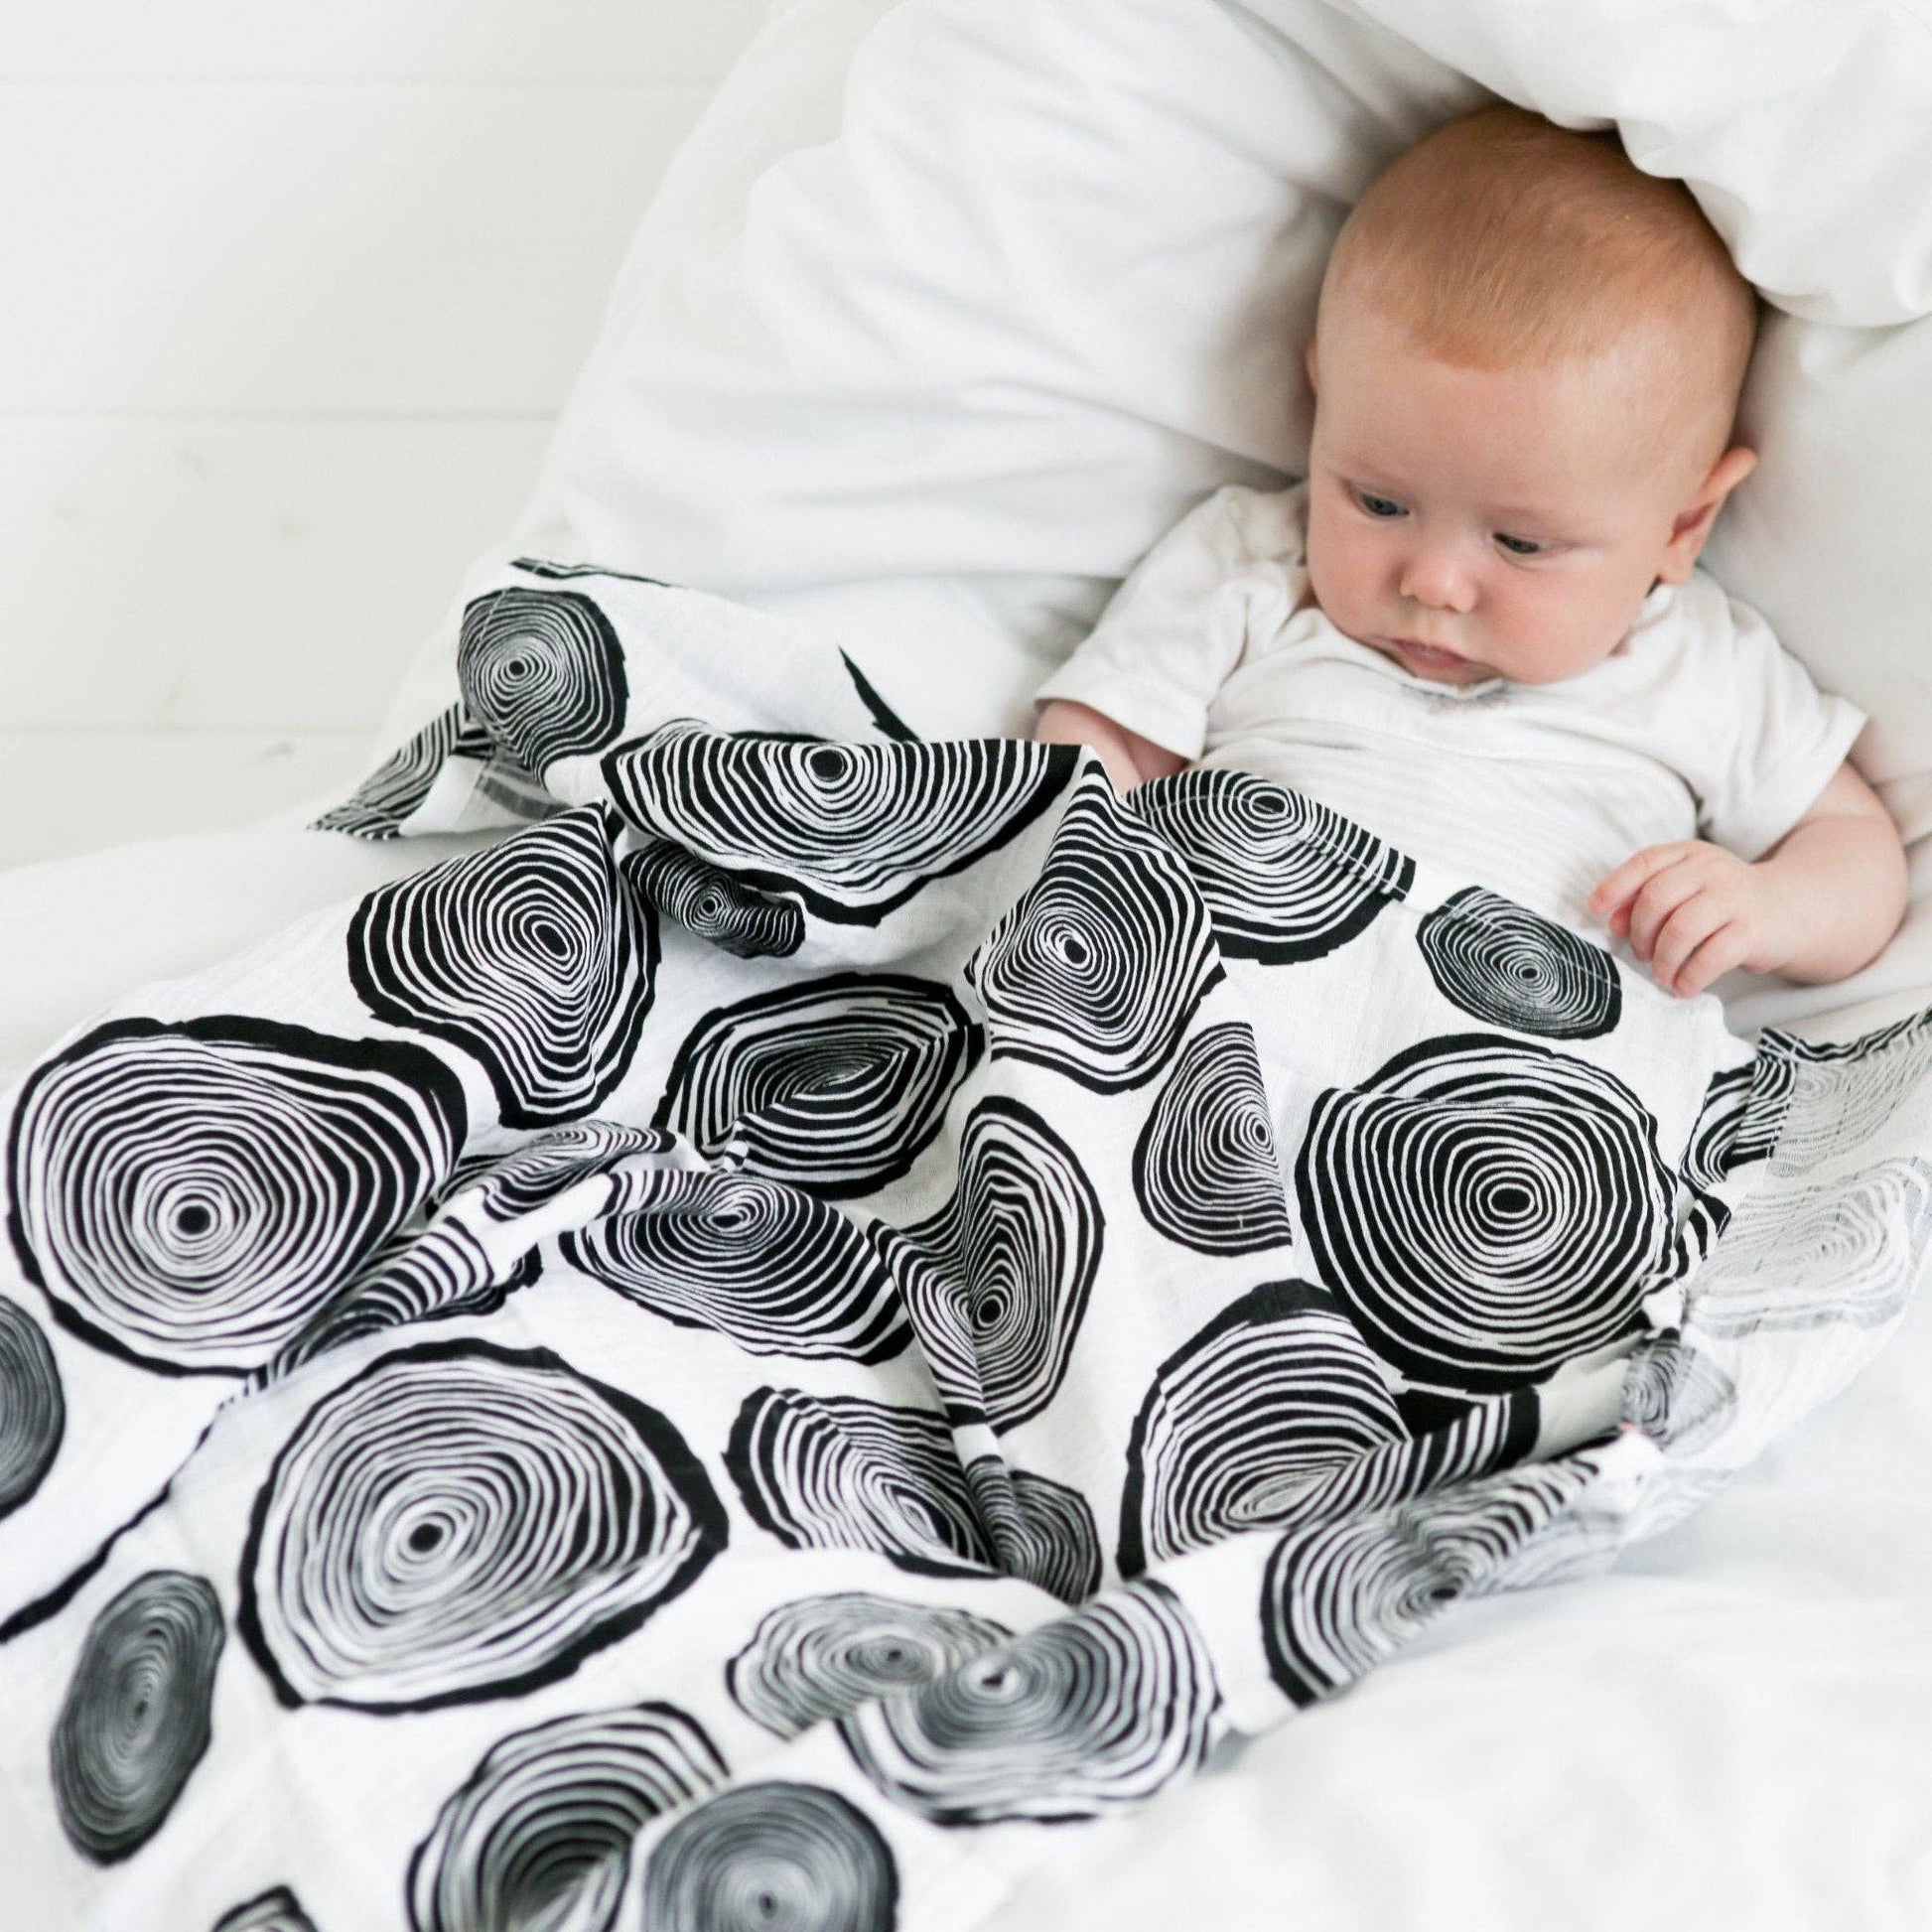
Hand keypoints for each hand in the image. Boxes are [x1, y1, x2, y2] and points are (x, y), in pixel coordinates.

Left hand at [1587, 841, 1790, 997]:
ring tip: (1662, 974)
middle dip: (1640, 933)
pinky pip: (1711, 957)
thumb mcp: (1686, 890)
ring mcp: (1736, 898)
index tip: (1596, 911)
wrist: (1788, 911)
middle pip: (1657, 898)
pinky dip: (1689, 977)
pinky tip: (1683, 986)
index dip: (1615, 887)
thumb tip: (1613, 922)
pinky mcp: (1753, 931)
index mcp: (1690, 854)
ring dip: (1663, 959)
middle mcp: (1713, 870)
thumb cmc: (1722, 904)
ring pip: (1681, 928)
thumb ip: (1647, 899)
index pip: (1645, 862)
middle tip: (1641, 954)